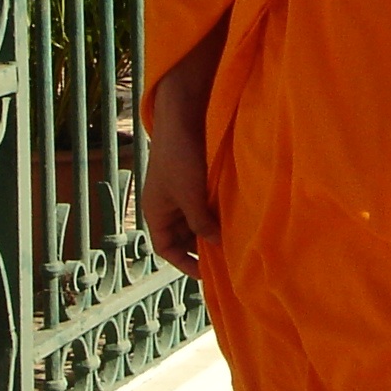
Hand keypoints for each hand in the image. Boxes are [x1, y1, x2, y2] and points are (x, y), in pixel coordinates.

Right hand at [140, 23, 224, 274]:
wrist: (183, 116)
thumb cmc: (180, 158)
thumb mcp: (191, 197)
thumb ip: (201, 224)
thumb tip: (217, 246)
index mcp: (155, 213)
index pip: (166, 249)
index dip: (185, 264)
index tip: (208, 274)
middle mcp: (166, 205)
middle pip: (183, 237)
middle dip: (203, 248)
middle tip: (230, 258)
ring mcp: (180, 192)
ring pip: (196, 220)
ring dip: (212, 229)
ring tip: (235, 240)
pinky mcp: (194, 178)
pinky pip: (205, 204)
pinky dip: (217, 213)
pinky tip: (235, 217)